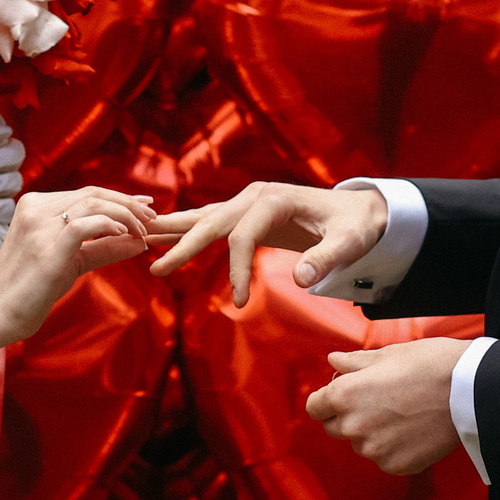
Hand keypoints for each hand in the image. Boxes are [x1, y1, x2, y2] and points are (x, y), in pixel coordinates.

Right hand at [0, 187, 154, 342]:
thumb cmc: (29, 289)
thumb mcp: (70, 261)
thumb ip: (102, 248)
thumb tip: (138, 241)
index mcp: (35, 206)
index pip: (86, 193)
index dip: (120, 198)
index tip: (145, 206)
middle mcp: (36, 209)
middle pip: (93, 193)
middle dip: (128, 203)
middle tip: (153, 217)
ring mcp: (39, 226)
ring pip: (92, 204)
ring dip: (125, 215)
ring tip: (143, 231)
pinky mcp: (46, 248)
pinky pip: (85, 225)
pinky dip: (110, 225)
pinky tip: (126, 235)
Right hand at [145, 180, 388, 306]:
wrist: (360, 209)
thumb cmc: (355, 226)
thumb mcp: (350, 243)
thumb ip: (328, 259)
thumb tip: (302, 279)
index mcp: (275, 199)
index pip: (242, 236)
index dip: (237, 270)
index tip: (240, 303)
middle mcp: (255, 195)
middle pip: (212, 221)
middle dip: (183, 245)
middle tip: (156, 270)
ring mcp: (248, 201)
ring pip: (204, 217)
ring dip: (174, 230)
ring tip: (139, 238)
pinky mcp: (246, 212)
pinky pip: (211, 221)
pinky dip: (186, 228)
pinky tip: (162, 233)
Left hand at [305, 341, 463, 475]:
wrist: (469, 390)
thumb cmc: (428, 364)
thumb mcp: (387, 354)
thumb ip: (354, 363)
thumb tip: (333, 361)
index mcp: (344, 395)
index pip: (315, 407)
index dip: (326, 400)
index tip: (342, 395)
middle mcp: (353, 426)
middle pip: (334, 428)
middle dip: (347, 416)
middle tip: (377, 402)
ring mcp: (375, 450)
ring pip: (361, 444)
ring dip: (372, 433)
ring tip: (401, 414)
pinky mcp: (397, 465)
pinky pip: (385, 459)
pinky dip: (394, 448)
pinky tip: (413, 430)